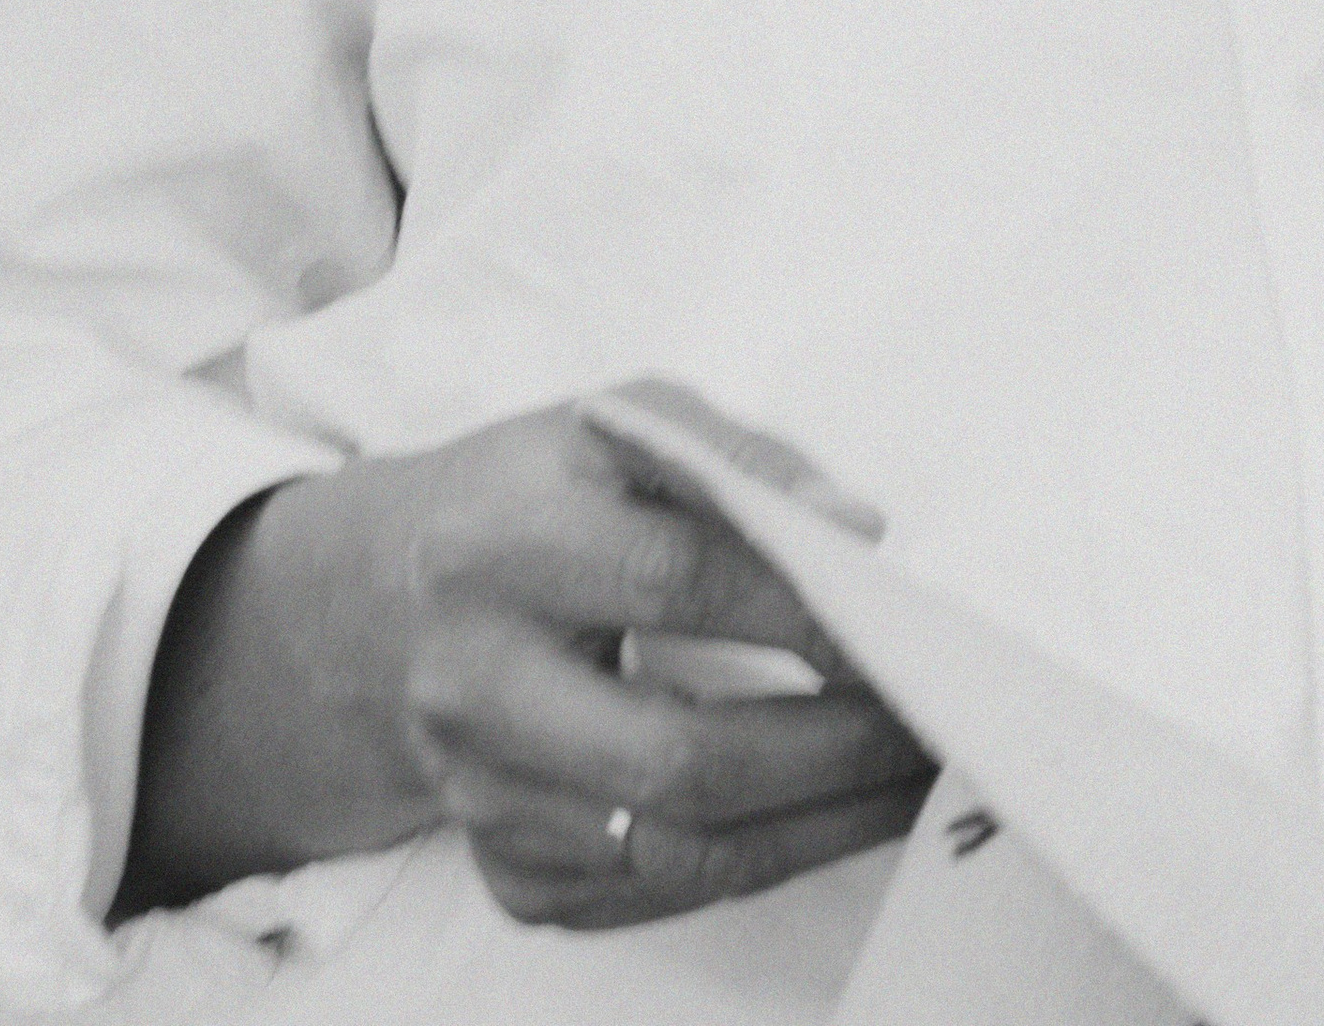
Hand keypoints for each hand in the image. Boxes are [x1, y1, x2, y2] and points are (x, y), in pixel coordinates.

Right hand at [129, 396, 931, 929]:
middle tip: (937, 719)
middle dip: (836, 747)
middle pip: (680, 754)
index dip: (800, 604)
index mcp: (498, 542)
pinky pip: (656, 896)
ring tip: (915, 777)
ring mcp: (484, 798)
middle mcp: (474, 683)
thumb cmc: (533, 499)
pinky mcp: (509, 875)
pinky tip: (833, 813)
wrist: (386, 608)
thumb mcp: (612, 427)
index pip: (671, 579)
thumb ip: (732, 458)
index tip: (899, 608)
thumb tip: (853, 528)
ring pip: (679, 849)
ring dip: (823, 823)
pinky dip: (763, 859)